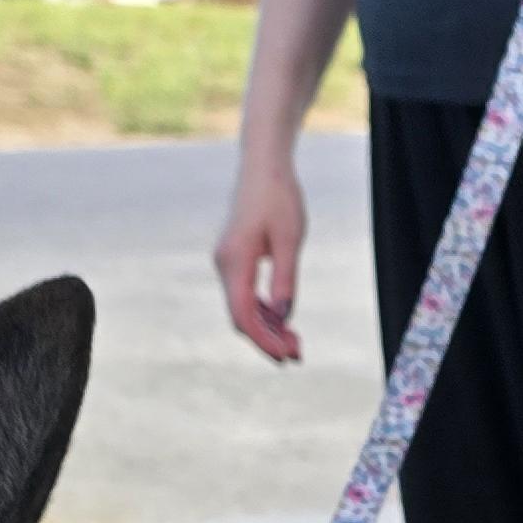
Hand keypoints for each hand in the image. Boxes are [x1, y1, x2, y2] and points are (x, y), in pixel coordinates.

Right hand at [214, 162, 307, 363]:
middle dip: (267, 339)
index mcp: (235, 260)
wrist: (263, 166)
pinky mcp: (235, 260)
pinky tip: (284, 321)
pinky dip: (264, 312)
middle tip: (298, 355)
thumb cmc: (279, 197)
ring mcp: (227, 263)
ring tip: (296, 343)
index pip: (243, 314)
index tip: (287, 355)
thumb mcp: (290, 238)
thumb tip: (283, 316)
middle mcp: (225, 265)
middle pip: (241, 317)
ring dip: (267, 328)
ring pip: (243, 308)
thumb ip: (285, 279)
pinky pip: (245, 295)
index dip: (264, 340)